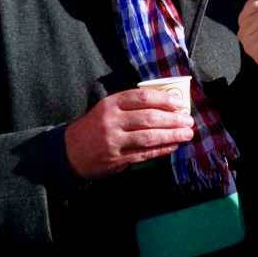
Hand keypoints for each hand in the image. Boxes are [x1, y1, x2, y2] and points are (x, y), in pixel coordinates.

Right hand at [64, 88, 194, 178]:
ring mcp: (113, 141)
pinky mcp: (116, 159)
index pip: (142, 97)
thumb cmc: (94, 126)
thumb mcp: (107, 108)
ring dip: (171, 135)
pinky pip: (144, 154)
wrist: (68, 151)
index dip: (164, 99)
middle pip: (149, 118)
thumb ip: (131, 105)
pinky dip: (161, 150)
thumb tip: (166, 103)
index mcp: (110, 104)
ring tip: (187, 134)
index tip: (180, 103)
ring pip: (149, 137)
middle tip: (189, 120)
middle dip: (173, 119)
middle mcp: (111, 121)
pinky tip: (173, 146)